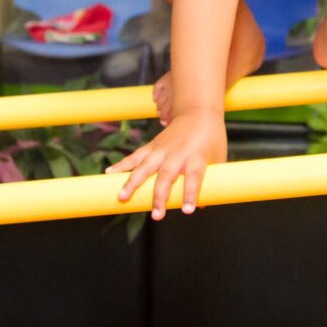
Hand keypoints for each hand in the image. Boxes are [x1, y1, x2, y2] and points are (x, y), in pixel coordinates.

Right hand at [106, 110, 226, 219]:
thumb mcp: (218, 157)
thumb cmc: (211, 137)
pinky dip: (122, 164)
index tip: (188, 210)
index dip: (191, 194)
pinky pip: (135, 156)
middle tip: (156, 215)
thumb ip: (211, 181)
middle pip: (166, 176)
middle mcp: (177, 153)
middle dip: (159, 196)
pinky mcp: (152, 145)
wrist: (197, 112)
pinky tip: (109, 173)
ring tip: (122, 197)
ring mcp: (162, 149)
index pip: (194, 177)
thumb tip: (200, 206)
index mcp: (196, 156)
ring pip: (145, 167)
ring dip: (132, 182)